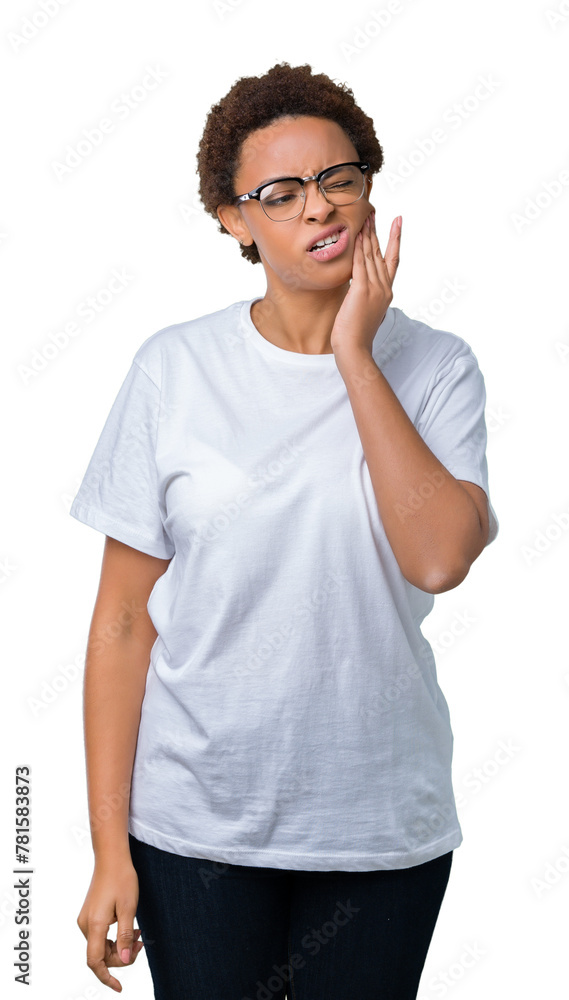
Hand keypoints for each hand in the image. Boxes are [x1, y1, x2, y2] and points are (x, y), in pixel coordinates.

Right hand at [77, 859, 144, 992]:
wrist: (111, 858)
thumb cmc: (122, 879)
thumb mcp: (129, 908)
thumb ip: (125, 936)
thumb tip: (124, 960)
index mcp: (95, 924)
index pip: (95, 962)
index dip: (106, 977)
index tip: (119, 987)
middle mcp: (86, 924)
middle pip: (100, 955)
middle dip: (120, 957)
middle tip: (141, 945)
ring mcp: (86, 919)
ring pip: (100, 946)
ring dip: (118, 947)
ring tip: (138, 935)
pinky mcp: (89, 915)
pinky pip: (100, 936)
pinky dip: (114, 938)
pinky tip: (129, 928)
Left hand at [330, 211, 400, 357]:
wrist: (354, 349)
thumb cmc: (356, 335)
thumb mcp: (365, 311)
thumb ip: (366, 296)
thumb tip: (360, 288)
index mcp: (387, 292)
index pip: (393, 260)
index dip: (395, 240)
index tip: (397, 222)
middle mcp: (384, 288)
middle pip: (382, 253)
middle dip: (378, 231)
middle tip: (375, 212)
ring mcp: (375, 289)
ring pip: (372, 255)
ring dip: (368, 235)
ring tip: (366, 218)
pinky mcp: (361, 290)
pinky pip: (360, 263)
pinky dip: (359, 248)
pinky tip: (357, 235)